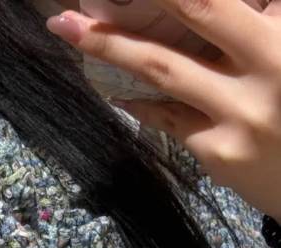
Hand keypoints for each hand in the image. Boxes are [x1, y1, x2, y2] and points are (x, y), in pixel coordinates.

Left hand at [45, 0, 280, 219]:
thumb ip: (265, 18)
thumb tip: (211, 8)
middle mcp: (271, 65)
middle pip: (199, 9)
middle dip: (137, 2)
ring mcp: (241, 114)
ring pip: (165, 68)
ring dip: (110, 45)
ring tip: (68, 28)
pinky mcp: (219, 152)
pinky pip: (167, 117)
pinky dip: (138, 99)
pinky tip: (113, 88)